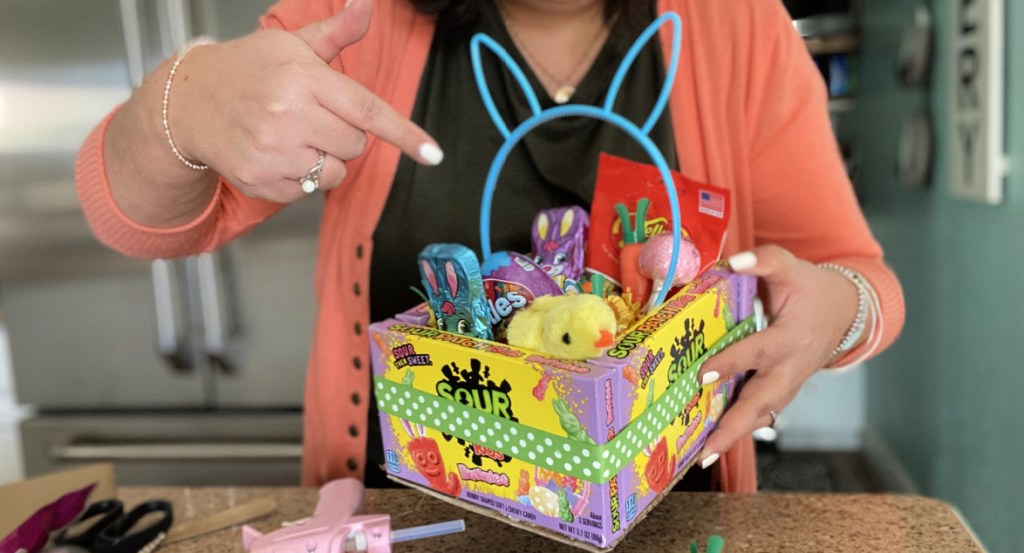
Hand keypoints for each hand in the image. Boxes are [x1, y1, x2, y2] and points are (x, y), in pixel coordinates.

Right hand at [172, 0, 441, 202]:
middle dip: (344, 133)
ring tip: (293, 136)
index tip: (433, 154)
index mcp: (303, 78)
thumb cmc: (249, 69)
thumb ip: (337, 32)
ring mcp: (272, 151)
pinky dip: (299, 177)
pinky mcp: (260, 180)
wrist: (187, 102)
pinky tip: (276, 153)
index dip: (405, 134)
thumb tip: (369, 3)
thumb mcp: (291, 44)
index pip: (368, 111)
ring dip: (324, 159)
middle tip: (312, 116)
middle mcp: (288, 115)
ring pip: (334, 172)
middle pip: (356, 144)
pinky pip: (306, 191)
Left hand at [696, 244, 859, 467]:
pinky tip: (713, 443)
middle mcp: (791, 367)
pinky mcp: (784, 393)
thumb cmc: (811, 288)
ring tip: (704, 455)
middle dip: (734, 426)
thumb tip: (734, 260)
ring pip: (762, 415)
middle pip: (762, 401)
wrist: (844, 312)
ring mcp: (789, 385)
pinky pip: (762, 415)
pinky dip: (739, 430)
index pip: (758, 352)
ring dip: (734, 436)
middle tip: (707, 447)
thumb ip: (764, 260)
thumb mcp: (790, 266)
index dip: (732, 363)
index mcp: (791, 336)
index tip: (703, 374)